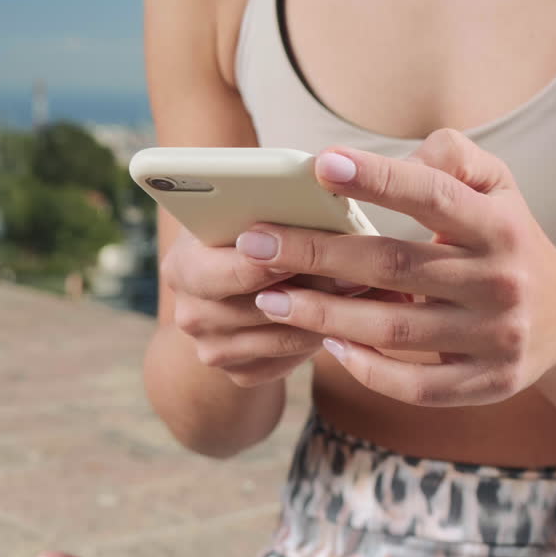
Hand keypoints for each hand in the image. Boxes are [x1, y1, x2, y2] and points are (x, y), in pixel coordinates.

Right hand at [161, 228, 402, 387]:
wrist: (231, 287)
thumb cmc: (250, 234)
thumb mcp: (247, 214)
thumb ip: (273, 207)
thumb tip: (329, 183)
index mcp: (183, 265)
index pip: (233, 267)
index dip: (278, 258)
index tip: (320, 247)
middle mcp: (190, 313)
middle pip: (260, 308)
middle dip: (315, 290)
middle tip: (361, 274)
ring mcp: (213, 349)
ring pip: (283, 337)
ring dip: (328, 316)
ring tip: (372, 293)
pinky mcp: (241, 373)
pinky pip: (289, 360)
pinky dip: (322, 338)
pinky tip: (354, 318)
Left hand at [243, 128, 555, 406]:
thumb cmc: (510, 241)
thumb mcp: (499, 188)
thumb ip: (455, 157)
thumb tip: (401, 153)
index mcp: (499, 227)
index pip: (434, 196)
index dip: (378, 179)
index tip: (320, 164)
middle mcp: (501, 282)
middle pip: (395, 266)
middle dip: (318, 253)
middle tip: (254, 242)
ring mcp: (495, 338)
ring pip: (394, 330)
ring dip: (323, 314)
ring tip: (268, 297)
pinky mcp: (486, 384)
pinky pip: (414, 385)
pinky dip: (365, 368)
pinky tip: (325, 343)